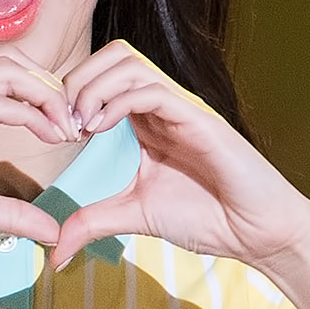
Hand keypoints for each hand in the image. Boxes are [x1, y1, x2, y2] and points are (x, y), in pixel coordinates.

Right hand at [0, 56, 77, 267]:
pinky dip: (31, 115)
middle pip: (8, 61)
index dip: (38, 93)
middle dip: (49, 87)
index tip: (62, 128)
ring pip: (6, 72)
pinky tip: (51, 137)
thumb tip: (51, 230)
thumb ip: (8, 214)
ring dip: (46, 95)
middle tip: (73, 124)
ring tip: (66, 128)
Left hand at [47, 42, 309, 273]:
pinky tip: (100, 129)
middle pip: (112, 57)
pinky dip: (117, 101)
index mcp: (146, 121)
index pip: (103, 79)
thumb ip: (94, 221)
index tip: (57, 134)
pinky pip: (150, 89)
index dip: (71, 96)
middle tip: (64, 124)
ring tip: (80, 126)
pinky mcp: (196, 117)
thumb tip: (55, 251)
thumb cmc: (207, 217)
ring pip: (128, 62)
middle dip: (77, 81)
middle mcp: (162, 105)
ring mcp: (179, 107)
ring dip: (92, 87)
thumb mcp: (135, 216)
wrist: (254, 232)